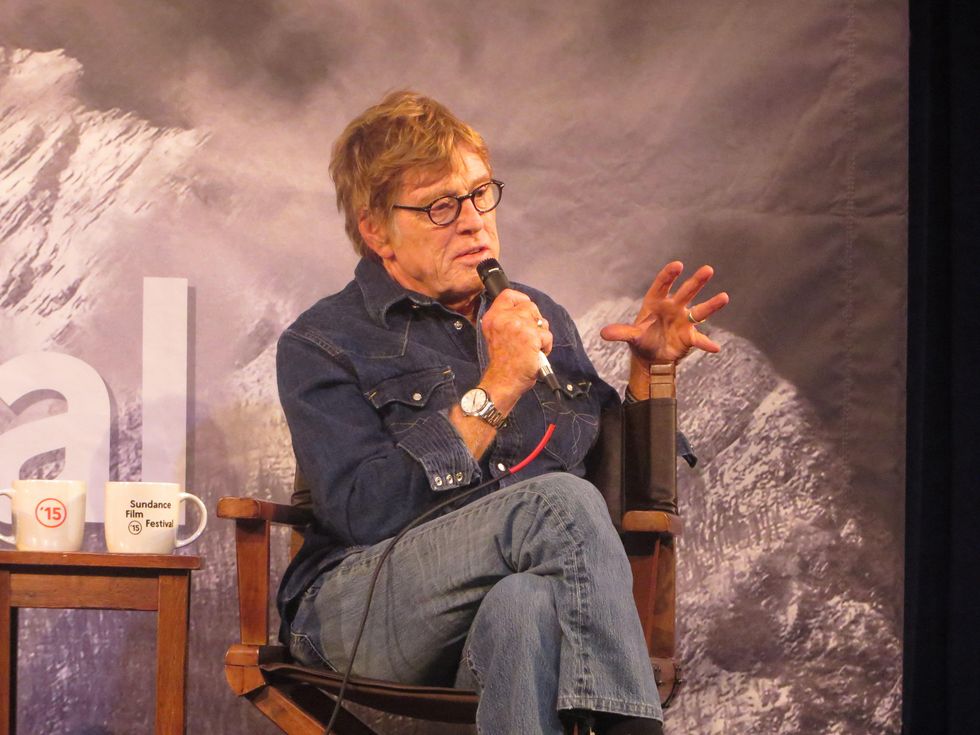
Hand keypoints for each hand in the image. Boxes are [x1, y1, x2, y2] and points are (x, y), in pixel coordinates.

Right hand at [480, 288, 552, 410]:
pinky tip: (536, 354)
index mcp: (493, 317)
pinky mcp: (531, 335)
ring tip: (531, 347)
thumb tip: (526, 311)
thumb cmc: (503, 362)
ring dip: (541, 335)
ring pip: (541, 321)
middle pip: (530, 306)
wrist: (503, 380)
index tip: (526, 308)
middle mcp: (503, 318)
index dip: (521, 299)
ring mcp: (517, 325)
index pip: (508, 294)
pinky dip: (546, 346)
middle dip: (535, 320)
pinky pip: (547, 335)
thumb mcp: (496, 334)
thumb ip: (506, 320)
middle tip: (529, 336)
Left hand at [600, 261, 729, 367]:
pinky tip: (715, 348)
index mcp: (656, 303)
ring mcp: (683, 321)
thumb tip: (603, 334)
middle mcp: (673, 308)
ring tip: (724, 297)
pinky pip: (700, 340)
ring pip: (699, 311)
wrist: (652, 357)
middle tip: (708, 269)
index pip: (662, 285)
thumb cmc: (642, 340)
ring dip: (712, 305)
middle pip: (686, 292)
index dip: (669, 275)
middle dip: (696, 282)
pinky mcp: (690, 337)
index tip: (678, 265)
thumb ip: (620, 333)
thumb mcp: (631, 337)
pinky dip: (707, 344)